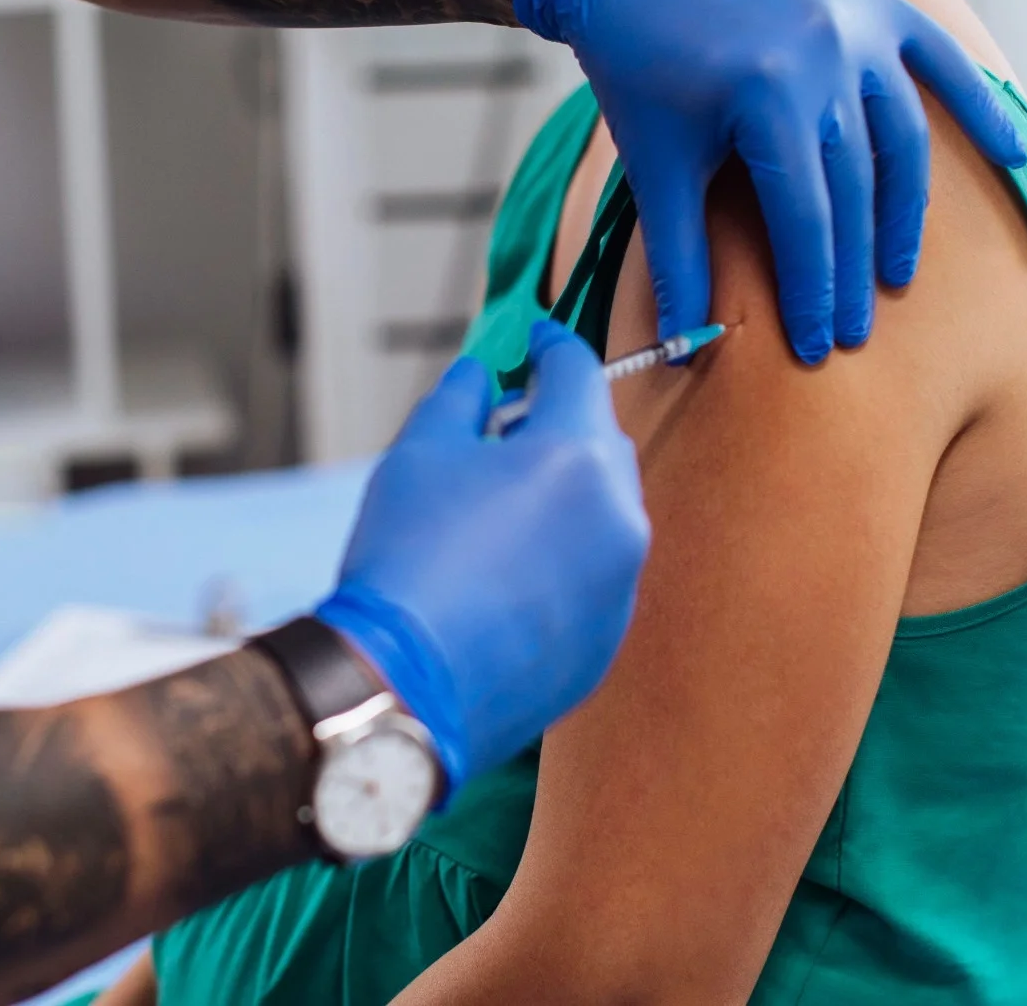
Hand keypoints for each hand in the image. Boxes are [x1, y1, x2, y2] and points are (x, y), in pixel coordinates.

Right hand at [316, 323, 648, 790]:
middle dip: (560, 424)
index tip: (536, 340)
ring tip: (500, 507)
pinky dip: (566, 558)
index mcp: (577, 457)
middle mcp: (619, 517)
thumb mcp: (420, 454)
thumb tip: (479, 375)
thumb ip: (460, 400)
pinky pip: (598, 575)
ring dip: (566, 495)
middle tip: (507, 428)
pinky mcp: (609, 639)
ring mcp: (622, 584)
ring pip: (606, 512)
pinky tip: (507, 572)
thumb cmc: (408, 563)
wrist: (404, 684)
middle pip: (602, 441)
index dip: (553, 347)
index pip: (580, 373)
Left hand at [512, 0, 1026, 361]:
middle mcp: (824, 54)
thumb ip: (678, 258)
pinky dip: (978, 105)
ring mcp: (856, 23)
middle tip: (852, 332)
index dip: (813, 290)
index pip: (806, 219)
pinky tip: (1013, 154)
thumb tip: (680, 348)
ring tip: (895, 276)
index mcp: (767, 93)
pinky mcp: (870, 2)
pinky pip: (938, 59)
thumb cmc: (636, 69)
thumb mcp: (653, 165)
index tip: (815, 347)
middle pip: (855, 189)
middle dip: (853, 270)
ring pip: (901, 140)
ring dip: (903, 214)